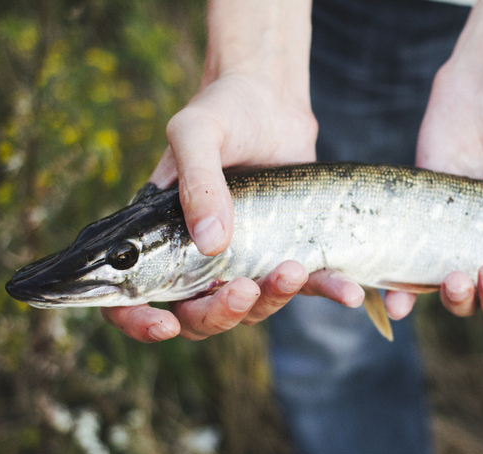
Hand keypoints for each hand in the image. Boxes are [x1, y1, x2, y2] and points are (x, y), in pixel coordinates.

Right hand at [102, 0, 368, 340]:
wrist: (272, 100)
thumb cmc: (223, 110)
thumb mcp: (198, 134)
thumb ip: (197, 183)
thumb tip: (211, 243)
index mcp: (160, 238)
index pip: (133, 296)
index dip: (140, 321)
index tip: (164, 324)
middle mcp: (200, 258)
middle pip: (199, 315)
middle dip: (219, 313)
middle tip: (244, 288)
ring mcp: (246, 260)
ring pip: (251, 309)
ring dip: (271, 300)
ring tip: (292, 268)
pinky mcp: (288, 251)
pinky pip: (306, 284)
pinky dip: (327, 291)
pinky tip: (349, 292)